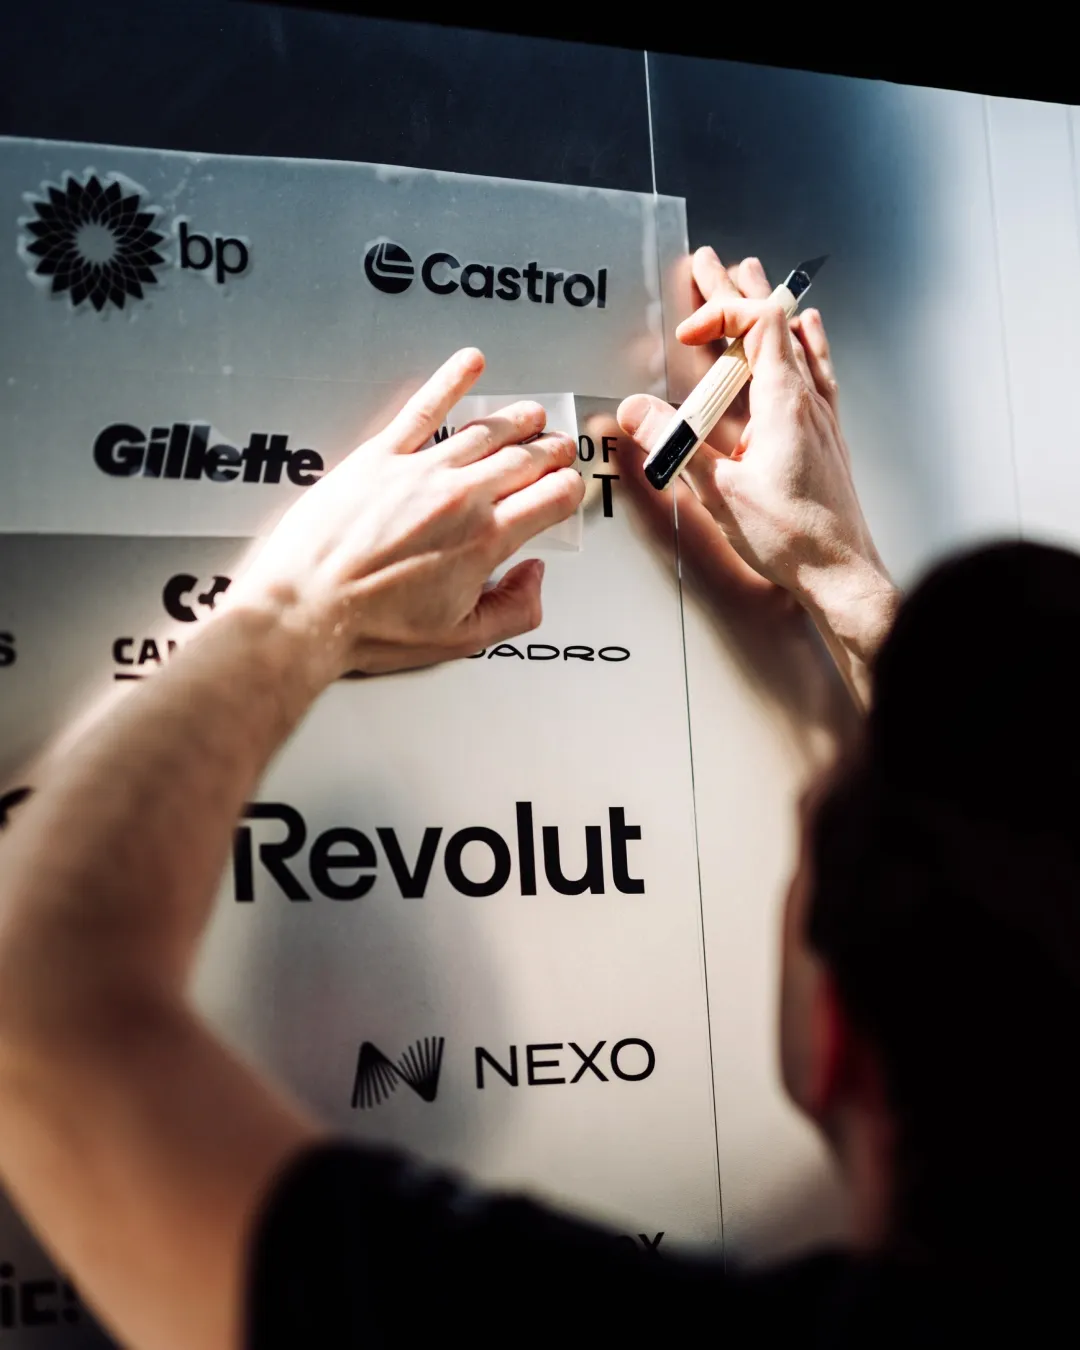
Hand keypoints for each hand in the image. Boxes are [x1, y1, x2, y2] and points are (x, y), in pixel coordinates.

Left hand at [228, 348, 583, 680]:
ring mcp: (420, 471)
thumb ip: (513, 610)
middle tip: (558, 447)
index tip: (568, 488)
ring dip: (517, 419)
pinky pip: (425, 408)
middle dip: (551, 451)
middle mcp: (460, 498)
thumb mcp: (459, 638)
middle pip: (525, 459)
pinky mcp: (380, 456)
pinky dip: (451, 381)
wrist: (306, 609)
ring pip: (486, 431)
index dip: (568, 490)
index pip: (551, 499)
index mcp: (486, 541)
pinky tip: (469, 365)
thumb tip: (534, 579)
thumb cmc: (371, 627)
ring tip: (530, 415)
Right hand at [618, 249, 897, 703]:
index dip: (720, 312)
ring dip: (768, 310)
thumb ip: (677, 445)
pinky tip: (808, 334)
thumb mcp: (720, 492)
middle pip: (775, 324)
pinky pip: (817, 370)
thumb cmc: (793, 538)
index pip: (758, 323)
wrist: (842, 573)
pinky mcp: (825, 436)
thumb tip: (637, 412)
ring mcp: (821, 416)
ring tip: (754, 277)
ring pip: (796, 342)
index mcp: (786, 402)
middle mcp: (809, 400)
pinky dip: (804, 342)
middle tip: (712, 263)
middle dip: (738, 291)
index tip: (688, 330)